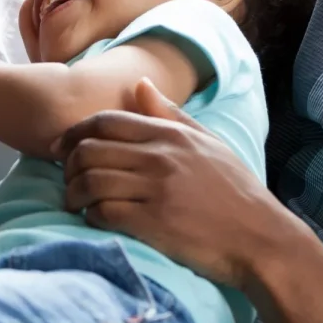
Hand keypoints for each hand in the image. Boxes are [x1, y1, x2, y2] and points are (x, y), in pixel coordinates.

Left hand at [56, 77, 294, 290]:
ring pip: (91, 181)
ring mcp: (156, 190)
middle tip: (65, 178)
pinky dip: (90, 215)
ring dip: (73, 192)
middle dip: (68, 164)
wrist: (263, 239)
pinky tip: (93, 219)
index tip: (60, 148)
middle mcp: (160, 158)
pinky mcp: (154, 224)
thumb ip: (170, 113)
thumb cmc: (236, 191)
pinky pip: (103, 213)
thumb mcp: (208, 143)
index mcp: (171, 135)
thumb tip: (139, 82)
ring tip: (73, 201)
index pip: (106, 121)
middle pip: (90, 150)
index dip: (74, 132)